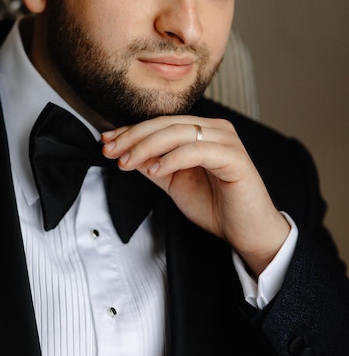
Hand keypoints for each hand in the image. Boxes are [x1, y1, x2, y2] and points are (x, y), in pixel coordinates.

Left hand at [102, 115, 289, 275]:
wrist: (248, 232)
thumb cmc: (217, 207)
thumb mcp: (175, 184)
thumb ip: (154, 166)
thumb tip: (126, 153)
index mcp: (202, 131)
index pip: (161, 124)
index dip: (131, 131)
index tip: (106, 142)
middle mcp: (216, 129)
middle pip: (166, 123)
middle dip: (133, 137)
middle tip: (110, 151)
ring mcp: (226, 141)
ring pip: (178, 132)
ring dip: (147, 146)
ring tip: (127, 162)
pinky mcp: (234, 158)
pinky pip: (197, 150)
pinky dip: (172, 158)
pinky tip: (155, 169)